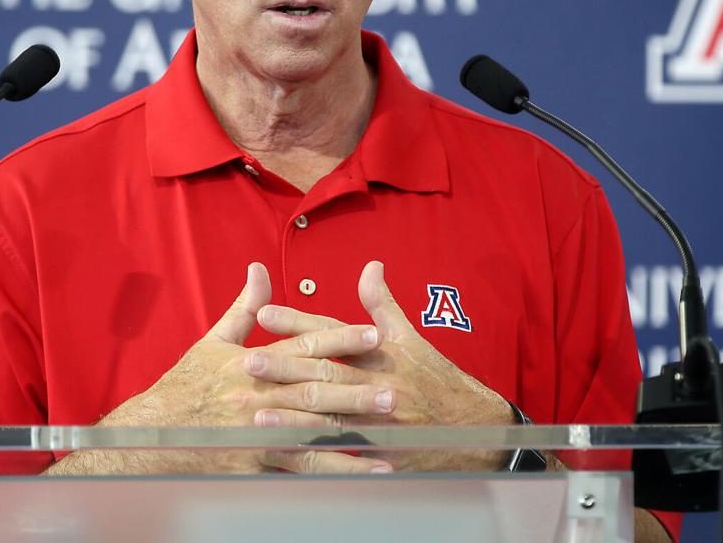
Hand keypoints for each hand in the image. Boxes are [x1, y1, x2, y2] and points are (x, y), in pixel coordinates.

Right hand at [92, 263, 392, 473]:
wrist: (155, 434)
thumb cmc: (187, 385)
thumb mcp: (214, 341)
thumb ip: (245, 308)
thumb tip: (259, 268)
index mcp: (251, 362)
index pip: (303, 347)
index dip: (340, 340)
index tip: (373, 334)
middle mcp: (258, 395)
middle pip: (315, 390)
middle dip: (356, 389)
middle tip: (393, 388)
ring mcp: (259, 431)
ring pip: (314, 429)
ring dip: (354, 430)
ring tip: (388, 429)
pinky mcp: (258, 460)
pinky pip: (305, 466)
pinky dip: (339, 468)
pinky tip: (368, 470)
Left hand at [252, 260, 514, 470]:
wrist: (475, 429)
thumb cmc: (436, 379)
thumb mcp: (410, 338)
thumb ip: (382, 304)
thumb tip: (370, 266)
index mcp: (382, 353)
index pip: (334, 333)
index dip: (299, 322)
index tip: (264, 313)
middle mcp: (380, 383)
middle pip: (327, 373)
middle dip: (286, 367)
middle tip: (248, 361)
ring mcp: (381, 421)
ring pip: (331, 417)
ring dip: (293, 415)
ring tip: (258, 412)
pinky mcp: (382, 453)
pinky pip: (344, 456)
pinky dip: (316, 454)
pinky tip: (289, 453)